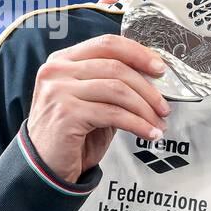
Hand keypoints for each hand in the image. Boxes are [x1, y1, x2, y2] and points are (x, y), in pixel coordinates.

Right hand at [28, 34, 171, 182]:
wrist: (47, 166)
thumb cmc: (72, 134)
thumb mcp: (92, 101)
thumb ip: (113, 83)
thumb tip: (152, 77)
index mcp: (64, 60)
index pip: (108, 44)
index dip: (139, 53)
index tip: (160, 68)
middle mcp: (57, 71)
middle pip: (116, 67)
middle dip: (148, 89)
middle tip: (164, 107)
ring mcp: (59, 91)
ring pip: (118, 90)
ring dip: (145, 109)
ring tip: (158, 123)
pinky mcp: (67, 113)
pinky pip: (114, 114)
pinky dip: (138, 124)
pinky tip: (148, 133)